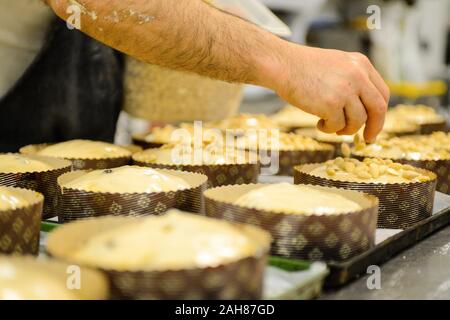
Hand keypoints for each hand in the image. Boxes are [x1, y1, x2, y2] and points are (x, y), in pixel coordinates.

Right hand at [271, 45, 388, 141]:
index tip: (373, 125)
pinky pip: (337, 125)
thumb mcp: (337, 65)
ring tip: (330, 126)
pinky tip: (318, 123)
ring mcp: (345, 90)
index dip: (379, 113)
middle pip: (378, 108)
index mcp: (361, 64)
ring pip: (357, 121)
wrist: (283, 65)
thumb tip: (364, 111)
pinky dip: (328, 129)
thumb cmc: (304, 67)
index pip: (382, 93)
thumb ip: (354, 81)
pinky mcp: (330, 104)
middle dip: (374, 128)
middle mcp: (358, 76)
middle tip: (366, 139)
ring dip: (344, 129)